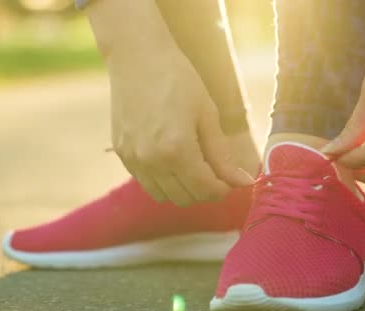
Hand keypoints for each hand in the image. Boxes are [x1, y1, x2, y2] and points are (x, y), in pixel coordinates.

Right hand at [87, 0, 251, 205]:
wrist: (137, 57)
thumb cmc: (178, 79)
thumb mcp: (207, 115)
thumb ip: (222, 155)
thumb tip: (242, 182)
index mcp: (177, 151)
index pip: (205, 189)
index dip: (223, 189)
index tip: (230, 179)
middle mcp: (152, 161)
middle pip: (184, 198)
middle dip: (204, 190)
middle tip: (214, 172)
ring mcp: (133, 159)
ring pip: (163, 196)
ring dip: (182, 189)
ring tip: (192, 167)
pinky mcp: (122, 153)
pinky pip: (145, 182)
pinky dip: (161, 180)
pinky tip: (170, 159)